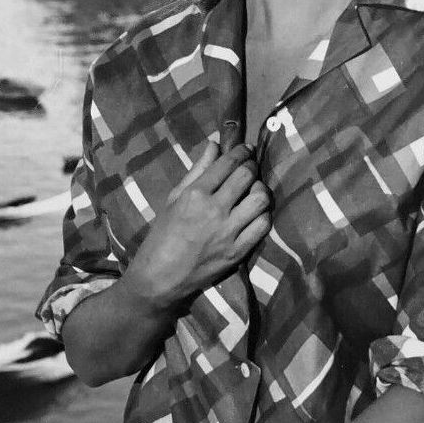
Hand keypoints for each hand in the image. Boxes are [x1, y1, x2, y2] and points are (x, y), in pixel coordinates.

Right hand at [124, 125, 270, 310]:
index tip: (246, 149)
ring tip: (254, 191)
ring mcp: (229, 232)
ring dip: (261, 190)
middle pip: (247, 176)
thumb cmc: (163, 235)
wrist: (160, 277)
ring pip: (260, 199)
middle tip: (250, 167)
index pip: (228, 163)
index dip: (241, 152)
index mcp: (195, 194)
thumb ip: (197, 171)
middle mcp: (214, 209)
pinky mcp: (238, 251)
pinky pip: (263, 226)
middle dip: (252, 166)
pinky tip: (255, 214)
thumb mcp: (174, 198)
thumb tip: (214, 145)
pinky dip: (263, 215)